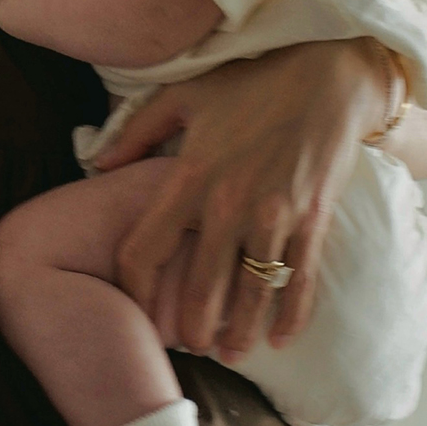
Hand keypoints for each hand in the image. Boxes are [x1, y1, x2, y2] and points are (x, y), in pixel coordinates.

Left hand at [94, 38, 403, 358]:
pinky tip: (281, 339)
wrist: (328, 72)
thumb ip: (136, 131)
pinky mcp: (313, 219)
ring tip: (231, 353)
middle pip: (198, 288)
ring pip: (251, 294)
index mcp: (188, 176)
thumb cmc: (252, 81)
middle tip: (189, 347)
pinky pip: (299, 280)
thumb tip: (97, 163)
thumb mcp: (183, 94)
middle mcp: (227, 202)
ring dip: (240, 333)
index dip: (134, 290)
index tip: (135, 309)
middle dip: (191, 328)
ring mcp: (274, 214)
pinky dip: (291, 316)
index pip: (143, 250)